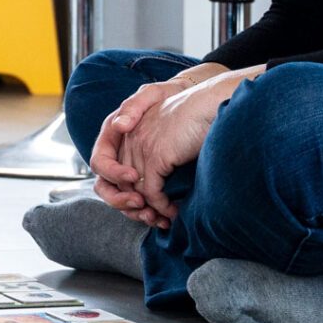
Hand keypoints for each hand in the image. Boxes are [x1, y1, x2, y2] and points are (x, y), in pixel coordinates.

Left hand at [110, 67, 260, 222]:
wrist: (211, 103)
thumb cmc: (194, 117)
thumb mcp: (166, 131)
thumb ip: (151, 150)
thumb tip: (149, 181)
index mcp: (128, 130)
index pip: (112, 168)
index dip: (123, 191)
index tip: (142, 205)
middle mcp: (129, 137)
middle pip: (120, 183)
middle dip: (134, 207)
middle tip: (152, 219)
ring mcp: (141, 146)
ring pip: (135, 191)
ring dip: (150, 211)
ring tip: (164, 220)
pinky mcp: (156, 156)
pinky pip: (152, 191)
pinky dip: (162, 207)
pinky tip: (173, 212)